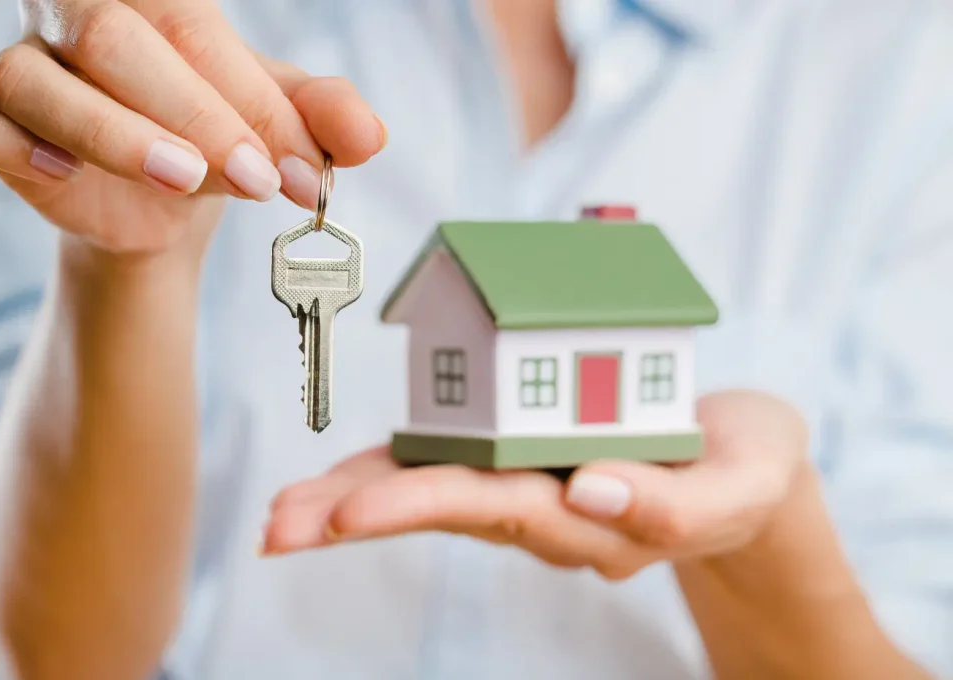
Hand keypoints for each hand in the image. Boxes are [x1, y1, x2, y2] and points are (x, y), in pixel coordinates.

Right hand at [0, 0, 384, 256]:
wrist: (161, 201)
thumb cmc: (213, 140)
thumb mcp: (274, 128)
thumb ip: (321, 121)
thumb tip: (371, 135)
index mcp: (157, 3)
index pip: (198, 31)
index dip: (253, 104)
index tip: (304, 173)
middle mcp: (81, 19)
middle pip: (119, 42)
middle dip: (197, 117)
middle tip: (258, 180)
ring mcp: (26, 66)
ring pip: (43, 82)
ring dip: (117, 136)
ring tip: (183, 177)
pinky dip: (8, 143)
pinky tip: (58, 172)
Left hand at [261, 390, 810, 579]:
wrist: (744, 463)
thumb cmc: (746, 470)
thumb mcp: (744, 486)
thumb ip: (679, 506)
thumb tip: (594, 493)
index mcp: (594, 514)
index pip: (499, 509)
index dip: (423, 505)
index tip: (352, 517)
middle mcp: (548, 508)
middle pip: (444, 508)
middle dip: (359, 515)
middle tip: (279, 527)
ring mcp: (531, 487)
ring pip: (434, 492)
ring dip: (356, 499)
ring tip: (281, 515)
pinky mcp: (524, 459)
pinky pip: (452, 464)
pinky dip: (394, 470)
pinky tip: (342, 481)